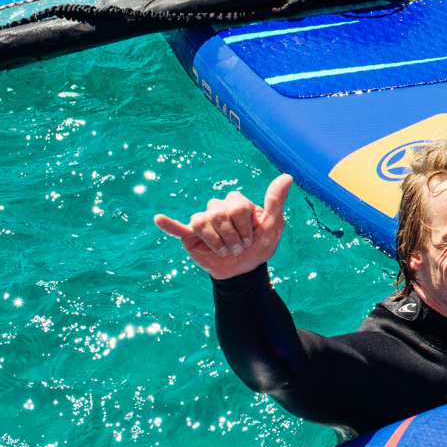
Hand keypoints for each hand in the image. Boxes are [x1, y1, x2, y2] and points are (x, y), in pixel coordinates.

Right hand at [153, 173, 292, 280]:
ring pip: (202, 221)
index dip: (244, 227)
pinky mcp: (191, 237)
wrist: (244, 270)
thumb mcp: (273, 225)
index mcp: (237, 202)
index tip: (251, 240)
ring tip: (225, 251)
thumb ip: (276, 201)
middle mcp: (219, 208)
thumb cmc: (260, 246)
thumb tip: (287, 176)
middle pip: (219, 212)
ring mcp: (203, 221)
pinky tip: (158, 219)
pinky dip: (169, 225)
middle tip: (238, 248)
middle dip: (232, 236)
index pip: (236, 205)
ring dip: (217, 241)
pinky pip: (177, 229)